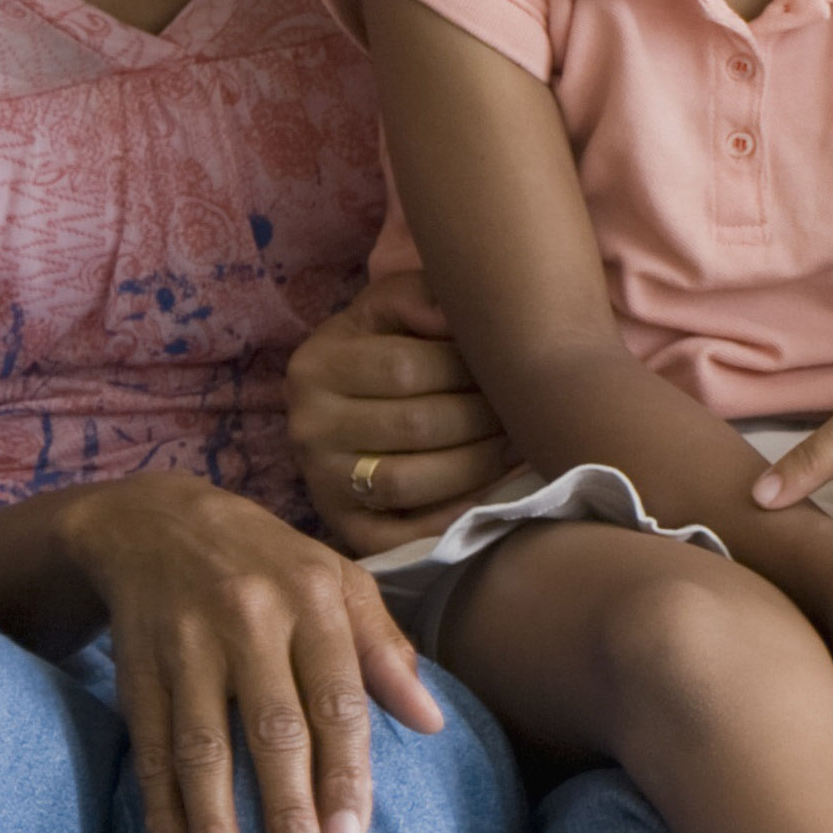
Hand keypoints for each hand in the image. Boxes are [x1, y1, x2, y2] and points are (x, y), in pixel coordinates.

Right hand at [55, 472, 449, 832]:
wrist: (153, 520)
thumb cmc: (272, 564)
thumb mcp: (340, 582)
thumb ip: (385, 651)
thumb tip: (432, 722)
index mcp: (313, 603)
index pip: (337, 703)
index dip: (344, 776)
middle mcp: (249, 622)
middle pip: (273, 733)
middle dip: (285, 816)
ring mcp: (187, 647)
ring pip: (202, 749)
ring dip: (215, 827)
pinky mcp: (136, 669)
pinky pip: (150, 748)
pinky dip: (159, 808)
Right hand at [289, 271, 504, 553]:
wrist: (351, 407)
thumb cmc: (388, 347)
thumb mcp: (394, 307)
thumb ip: (422, 297)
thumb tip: (450, 317)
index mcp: (316, 365)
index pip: (406, 367)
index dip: (468, 369)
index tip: (509, 367)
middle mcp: (307, 425)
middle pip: (417, 425)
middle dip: (485, 418)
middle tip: (526, 411)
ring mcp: (320, 481)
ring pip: (410, 481)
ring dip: (478, 466)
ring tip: (516, 447)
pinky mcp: (344, 526)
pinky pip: (399, 535)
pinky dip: (449, 520)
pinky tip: (490, 498)